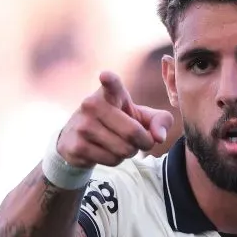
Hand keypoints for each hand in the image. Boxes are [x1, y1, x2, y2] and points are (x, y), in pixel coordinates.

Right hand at [58, 71, 173, 168]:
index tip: (105, 76)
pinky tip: (106, 152)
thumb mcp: (140, 116)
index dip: (109, 80)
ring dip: (128, 153)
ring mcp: (82, 126)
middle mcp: (92, 105)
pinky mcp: (77, 147)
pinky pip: (111, 160)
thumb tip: (159, 137)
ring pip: (123, 150)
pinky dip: (115, 161)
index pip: (111, 85)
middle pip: (132, 132)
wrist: (78, 138)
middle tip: (138, 141)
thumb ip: (159, 121)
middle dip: (143, 142)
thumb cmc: (117, 123)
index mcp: (109, 93)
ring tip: (119, 144)